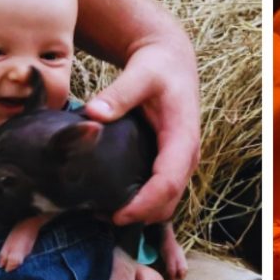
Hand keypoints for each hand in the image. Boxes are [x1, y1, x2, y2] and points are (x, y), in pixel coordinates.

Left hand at [85, 44, 200, 224]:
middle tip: (100, 218)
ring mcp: (182, 160)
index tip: (117, 215)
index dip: (144, 204)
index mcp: (182, 136)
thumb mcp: (139, 74)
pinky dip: (144, 204)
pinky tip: (115, 202)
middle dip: (140, 215)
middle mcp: (187, 153)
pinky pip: (163, 192)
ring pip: (168, 201)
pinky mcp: (173, 161)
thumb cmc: (157, 67)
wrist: (171, 61)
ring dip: (142, 213)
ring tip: (104, 214)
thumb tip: (92, 114)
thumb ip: (118, 94)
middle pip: (170, 200)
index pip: (168, 182)